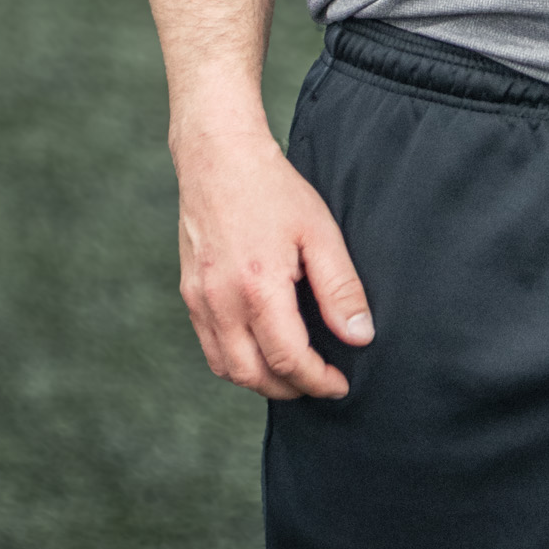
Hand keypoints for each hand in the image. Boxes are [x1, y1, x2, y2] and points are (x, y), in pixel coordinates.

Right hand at [174, 112, 372, 401]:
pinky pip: (210, 346)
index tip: (340, 384)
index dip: (318, 380)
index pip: (288, 359)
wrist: (218, 158)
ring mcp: (199, 299)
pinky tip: (262, 350)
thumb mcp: (320, 233)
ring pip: (226, 367)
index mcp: (257, 287)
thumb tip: (359, 335)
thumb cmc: (272, 190)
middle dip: (290, 389)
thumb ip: (341, 289)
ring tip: (294, 374)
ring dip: (261, 381)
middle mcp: (221, 301)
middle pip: (252, 375)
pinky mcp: (189, 293)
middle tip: (320, 384)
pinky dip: (237, 361)